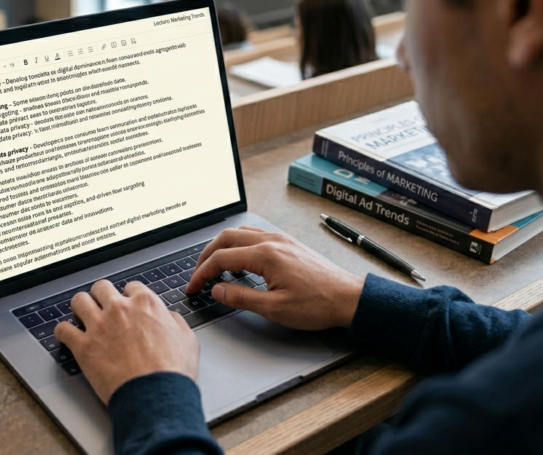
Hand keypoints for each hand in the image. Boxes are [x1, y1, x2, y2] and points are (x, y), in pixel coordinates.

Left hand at [55, 280, 198, 403]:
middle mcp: (119, 309)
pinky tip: (66, 336)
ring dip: (80, 308)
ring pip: (79, 301)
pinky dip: (63, 332)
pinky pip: (62, 330)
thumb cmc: (172, 372)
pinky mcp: (83, 346)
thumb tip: (168, 317)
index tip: (127, 305)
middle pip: (101, 288)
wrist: (156, 395)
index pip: (131, 287)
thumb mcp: (187, 340)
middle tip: (103, 308)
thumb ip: (175, 322)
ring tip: (82, 316)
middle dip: (102, 297)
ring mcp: (99, 326)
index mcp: (145, 303)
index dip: (129, 297)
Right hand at [186, 227, 363, 330]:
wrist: (348, 298)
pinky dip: (238, 245)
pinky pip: (254, 235)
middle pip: (226, 239)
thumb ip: (240, 298)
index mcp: (265, 255)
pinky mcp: (288, 244)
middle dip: (206, 256)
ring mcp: (280, 239)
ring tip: (214, 266)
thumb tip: (217, 290)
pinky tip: (240, 260)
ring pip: (240, 233)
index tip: (193, 287)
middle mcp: (271, 241)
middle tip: (197, 275)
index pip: (221, 258)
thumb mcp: (274, 309)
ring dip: (222, 247)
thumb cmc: (318, 304)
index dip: (201, 273)